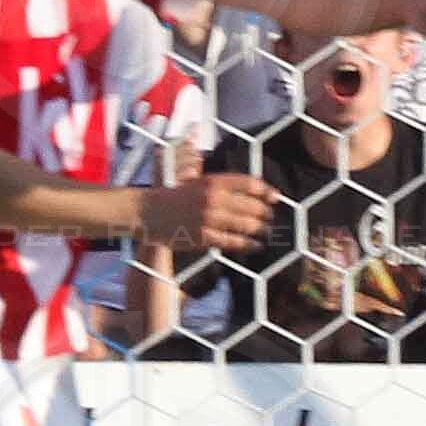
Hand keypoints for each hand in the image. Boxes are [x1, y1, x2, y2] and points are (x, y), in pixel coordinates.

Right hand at [140, 170, 277, 254]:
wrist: (150, 212)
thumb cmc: (175, 196)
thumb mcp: (196, 180)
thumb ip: (222, 182)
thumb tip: (250, 187)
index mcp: (212, 181)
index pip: (249, 183)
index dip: (266, 191)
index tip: (276, 197)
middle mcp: (213, 198)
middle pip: (251, 205)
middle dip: (266, 213)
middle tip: (270, 217)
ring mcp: (208, 218)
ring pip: (246, 225)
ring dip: (260, 229)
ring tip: (266, 232)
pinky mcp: (203, 236)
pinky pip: (233, 242)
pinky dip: (248, 244)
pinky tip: (255, 245)